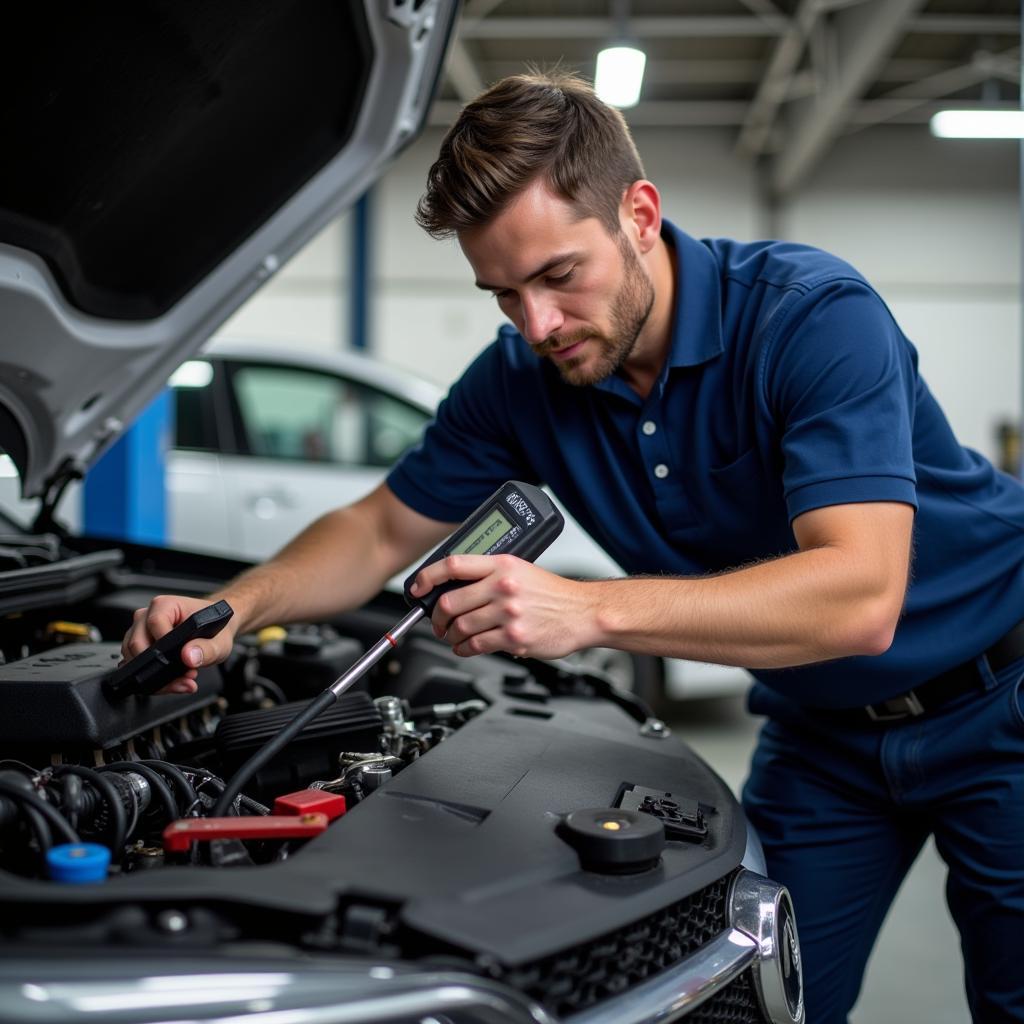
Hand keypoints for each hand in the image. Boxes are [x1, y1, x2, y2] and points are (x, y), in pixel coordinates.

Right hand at [121, 594, 239, 694]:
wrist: (215, 631)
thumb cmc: (214, 629)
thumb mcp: (220, 642)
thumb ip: (207, 650)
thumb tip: (189, 656)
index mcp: (166, 605)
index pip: (154, 623)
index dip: (164, 646)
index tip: (181, 660)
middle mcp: (148, 616)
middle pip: (138, 643)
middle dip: (159, 667)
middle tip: (186, 676)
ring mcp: (140, 631)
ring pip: (133, 657)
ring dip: (157, 677)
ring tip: (182, 679)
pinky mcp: (138, 647)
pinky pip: (135, 666)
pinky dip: (153, 680)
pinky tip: (173, 682)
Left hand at [408, 554, 595, 658]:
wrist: (583, 612)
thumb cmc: (554, 594)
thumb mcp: (521, 570)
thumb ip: (490, 575)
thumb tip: (455, 586)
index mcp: (502, 565)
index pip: (453, 565)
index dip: (427, 577)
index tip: (418, 587)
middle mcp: (503, 586)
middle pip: (449, 602)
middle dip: (437, 617)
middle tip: (438, 622)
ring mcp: (508, 613)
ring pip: (460, 627)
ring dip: (450, 636)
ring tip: (453, 637)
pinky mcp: (513, 637)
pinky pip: (476, 646)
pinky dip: (463, 649)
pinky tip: (465, 647)